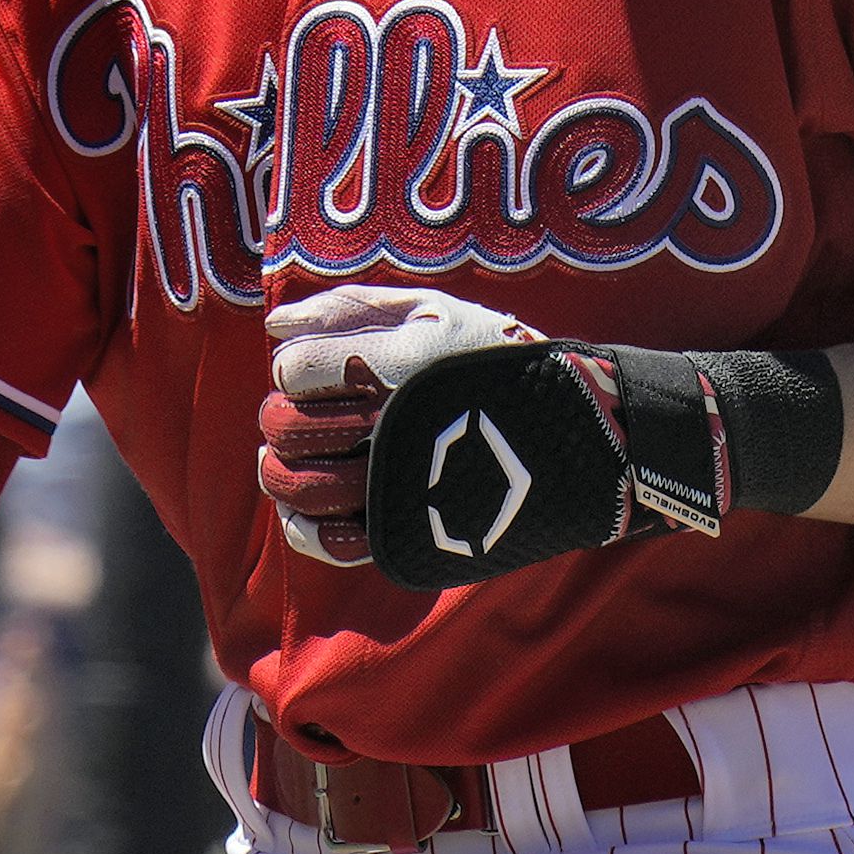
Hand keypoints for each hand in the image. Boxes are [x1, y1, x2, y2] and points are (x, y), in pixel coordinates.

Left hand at [257, 283, 538, 565]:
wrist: (579, 436)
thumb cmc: (494, 363)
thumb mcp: (433, 311)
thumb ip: (351, 310)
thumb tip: (275, 326)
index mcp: (398, 368)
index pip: (296, 369)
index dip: (294, 368)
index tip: (313, 369)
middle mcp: (394, 429)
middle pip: (289, 426)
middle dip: (279, 417)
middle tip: (291, 414)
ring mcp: (400, 488)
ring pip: (301, 486)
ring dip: (279, 471)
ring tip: (287, 458)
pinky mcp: (411, 535)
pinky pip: (333, 544)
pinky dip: (302, 528)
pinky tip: (302, 508)